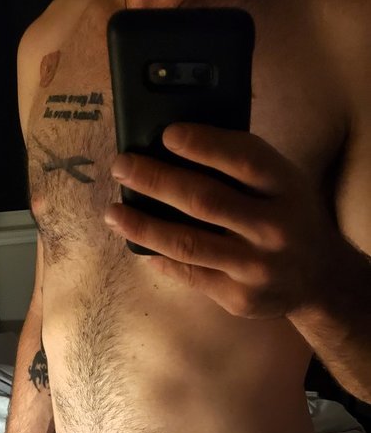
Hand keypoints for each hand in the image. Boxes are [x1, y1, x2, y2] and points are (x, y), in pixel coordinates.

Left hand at [105, 124, 343, 319]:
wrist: (319, 279)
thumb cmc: (289, 216)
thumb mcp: (283, 182)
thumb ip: (242, 165)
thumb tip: (174, 144)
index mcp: (286, 188)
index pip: (243, 159)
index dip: (203, 145)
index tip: (167, 135)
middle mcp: (273, 228)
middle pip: (204, 200)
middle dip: (155, 180)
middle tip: (121, 166)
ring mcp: (256, 267)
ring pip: (188, 243)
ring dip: (143, 226)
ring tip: (114, 212)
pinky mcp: (239, 297)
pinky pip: (189, 274)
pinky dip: (160, 258)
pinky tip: (139, 245)